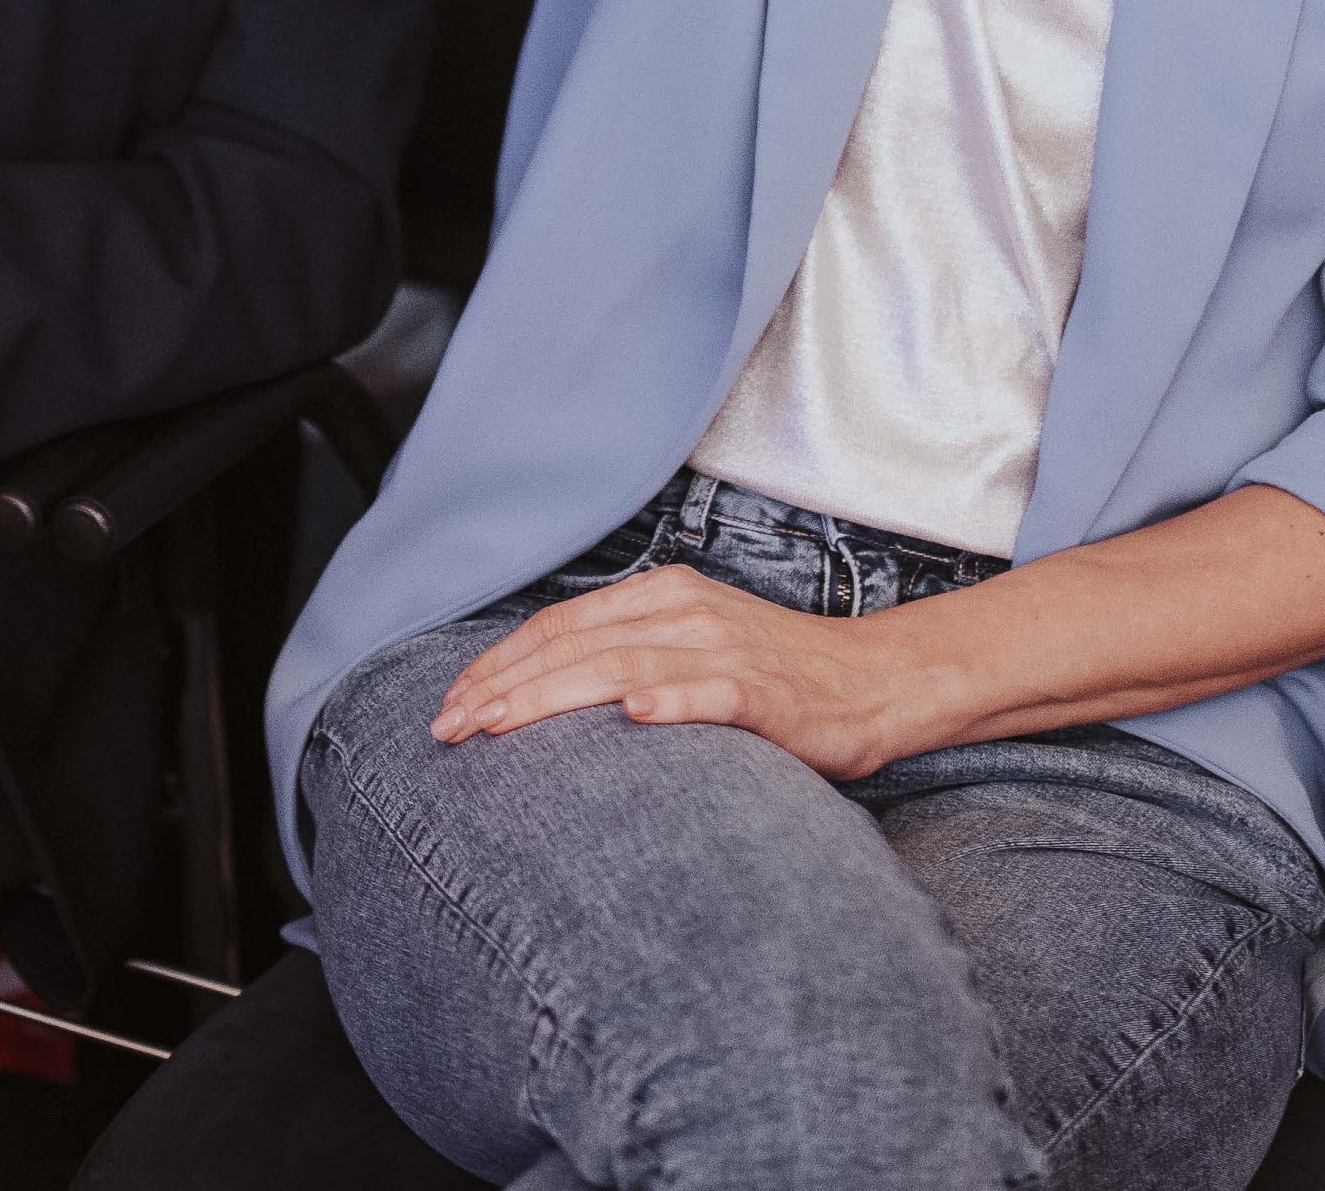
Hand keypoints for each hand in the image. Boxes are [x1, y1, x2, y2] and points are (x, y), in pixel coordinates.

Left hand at [428, 565, 948, 779]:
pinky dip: (671, 700)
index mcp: (662, 596)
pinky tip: (632, 716)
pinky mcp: (767, 692)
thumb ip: (627, 655)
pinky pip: (713, 693)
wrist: (877, 682)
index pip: (560, 626)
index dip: (500, 663)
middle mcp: (684, 613)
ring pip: (622, 667)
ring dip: (551, 697)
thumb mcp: (691, 646)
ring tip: (496, 724)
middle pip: (574, 645)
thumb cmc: (777, 676)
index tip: (451, 702)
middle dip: (502, 686)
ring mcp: (726, 649)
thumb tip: (544, 691)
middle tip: (447, 726)